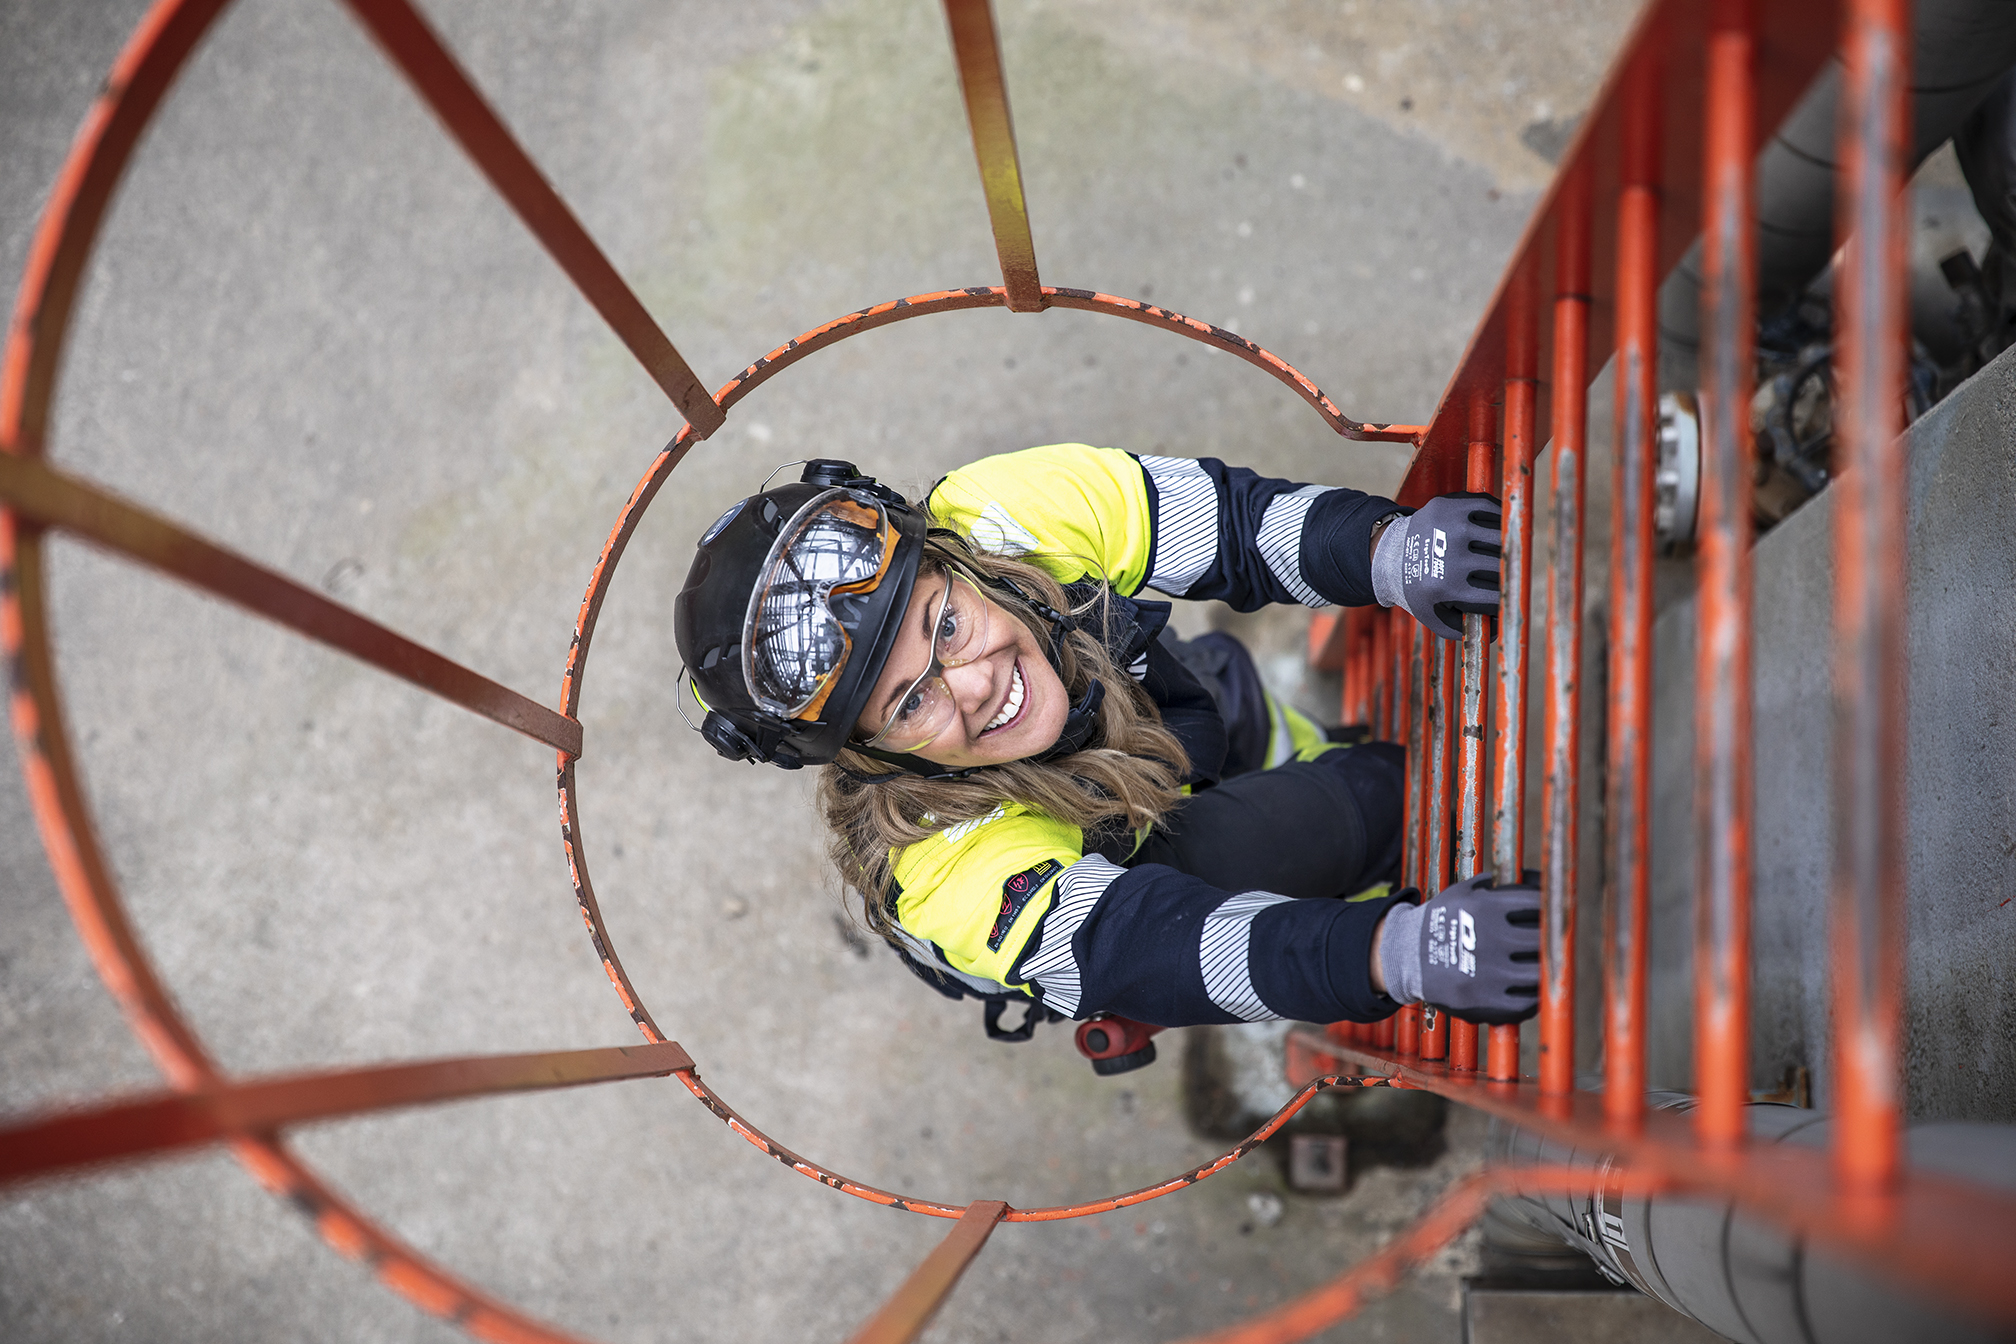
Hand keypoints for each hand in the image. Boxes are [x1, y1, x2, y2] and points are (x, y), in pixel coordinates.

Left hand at [1370, 493, 1502, 639]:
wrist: (1390, 553)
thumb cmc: (1419, 588)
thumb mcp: (1432, 616)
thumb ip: (1463, 629)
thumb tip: (1498, 631)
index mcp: (1446, 586)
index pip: (1496, 595)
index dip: (1508, 598)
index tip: (1510, 596)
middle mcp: (1449, 555)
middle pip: (1502, 564)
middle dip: (1508, 572)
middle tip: (1511, 573)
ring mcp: (1449, 527)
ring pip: (1500, 535)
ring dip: (1507, 543)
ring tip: (1507, 551)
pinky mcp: (1449, 505)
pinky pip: (1490, 507)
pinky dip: (1499, 516)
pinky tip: (1499, 527)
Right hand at [1374, 871, 1539, 1024]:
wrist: (1405, 957)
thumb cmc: (1438, 922)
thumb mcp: (1457, 893)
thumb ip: (1492, 885)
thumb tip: (1531, 877)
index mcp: (1485, 907)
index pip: (1536, 903)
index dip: (1550, 908)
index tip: (1553, 914)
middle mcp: (1489, 938)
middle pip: (1542, 939)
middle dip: (1549, 940)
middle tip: (1553, 942)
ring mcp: (1488, 972)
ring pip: (1538, 973)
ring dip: (1544, 969)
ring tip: (1543, 966)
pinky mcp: (1483, 1001)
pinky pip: (1525, 1003)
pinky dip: (1533, 997)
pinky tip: (1530, 990)